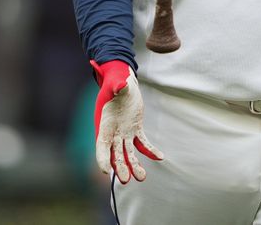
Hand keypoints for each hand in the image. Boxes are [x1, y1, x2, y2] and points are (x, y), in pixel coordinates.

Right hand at [92, 60, 162, 183]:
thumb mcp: (116, 83)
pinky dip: (150, 150)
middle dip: (121, 167)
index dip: (103, 158)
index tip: (107, 171)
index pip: (101, 145)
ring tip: (142, 177)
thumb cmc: (115, 81)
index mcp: (104, 124)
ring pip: (128, 153)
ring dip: (134, 165)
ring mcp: (124, 133)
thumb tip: (120, 86)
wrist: (122, 81)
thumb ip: (117, 86)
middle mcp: (113, 132)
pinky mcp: (135, 130)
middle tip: (126, 180)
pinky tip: (160, 156)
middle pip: (115, 154)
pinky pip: (142, 143)